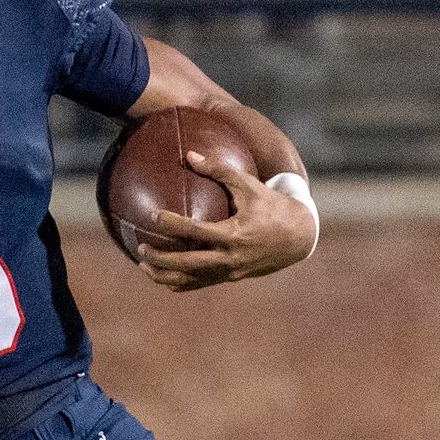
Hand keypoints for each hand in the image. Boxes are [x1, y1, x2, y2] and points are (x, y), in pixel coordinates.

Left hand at [134, 152, 315, 290]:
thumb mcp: (249, 185)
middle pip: (187, 264)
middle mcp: (230, 257)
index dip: (172, 224)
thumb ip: (219, 170)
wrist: (298, 237)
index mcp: (234, 235)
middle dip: (160, 258)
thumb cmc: (272, 206)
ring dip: (163, 275)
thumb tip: (189, 155)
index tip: (152, 215)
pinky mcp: (230, 278)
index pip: (195, 231)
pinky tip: (161, 274)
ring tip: (143, 264)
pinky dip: (177, 282)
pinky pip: (198, 284)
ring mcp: (229, 271)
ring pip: (189, 280)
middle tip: (140, 247)